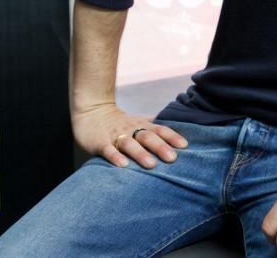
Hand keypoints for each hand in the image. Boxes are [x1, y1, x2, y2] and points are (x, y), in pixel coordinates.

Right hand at [71, 103, 187, 168]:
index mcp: (142, 125)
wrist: (91, 111)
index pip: (160, 130)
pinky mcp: (100, 142)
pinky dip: (115, 157)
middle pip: (148, 137)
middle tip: (172, 158)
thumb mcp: (139, 122)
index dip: (172, 137)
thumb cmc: (120, 122)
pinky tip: (122, 165)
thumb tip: (177, 137)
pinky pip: (108, 149)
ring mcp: (115, 135)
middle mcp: (131, 129)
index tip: (185, 146)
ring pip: (130, 144)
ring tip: (151, 165)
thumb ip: (155, 128)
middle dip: (160, 147)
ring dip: (141, 154)